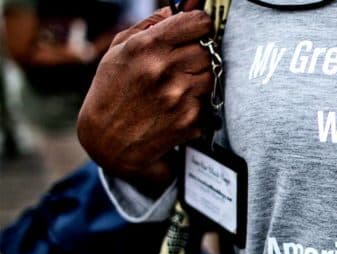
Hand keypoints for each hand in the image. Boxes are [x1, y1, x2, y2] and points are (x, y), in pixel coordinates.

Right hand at [77, 8, 212, 195]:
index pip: (197, 23)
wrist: (107, 141)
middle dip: (198, 55)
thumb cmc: (111, 91)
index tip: (197, 30)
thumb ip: (150, 26)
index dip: (201, 25)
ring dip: (199, 79)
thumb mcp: (119, 51)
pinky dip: (195, 103)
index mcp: (146, 47)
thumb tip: (178, 9)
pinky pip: (206, 102)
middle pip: (207, 50)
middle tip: (183, 64)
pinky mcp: (189, 119)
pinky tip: (175, 107)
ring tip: (177, 87)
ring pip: (211, 76)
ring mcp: (178, 96)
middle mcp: (164, 69)